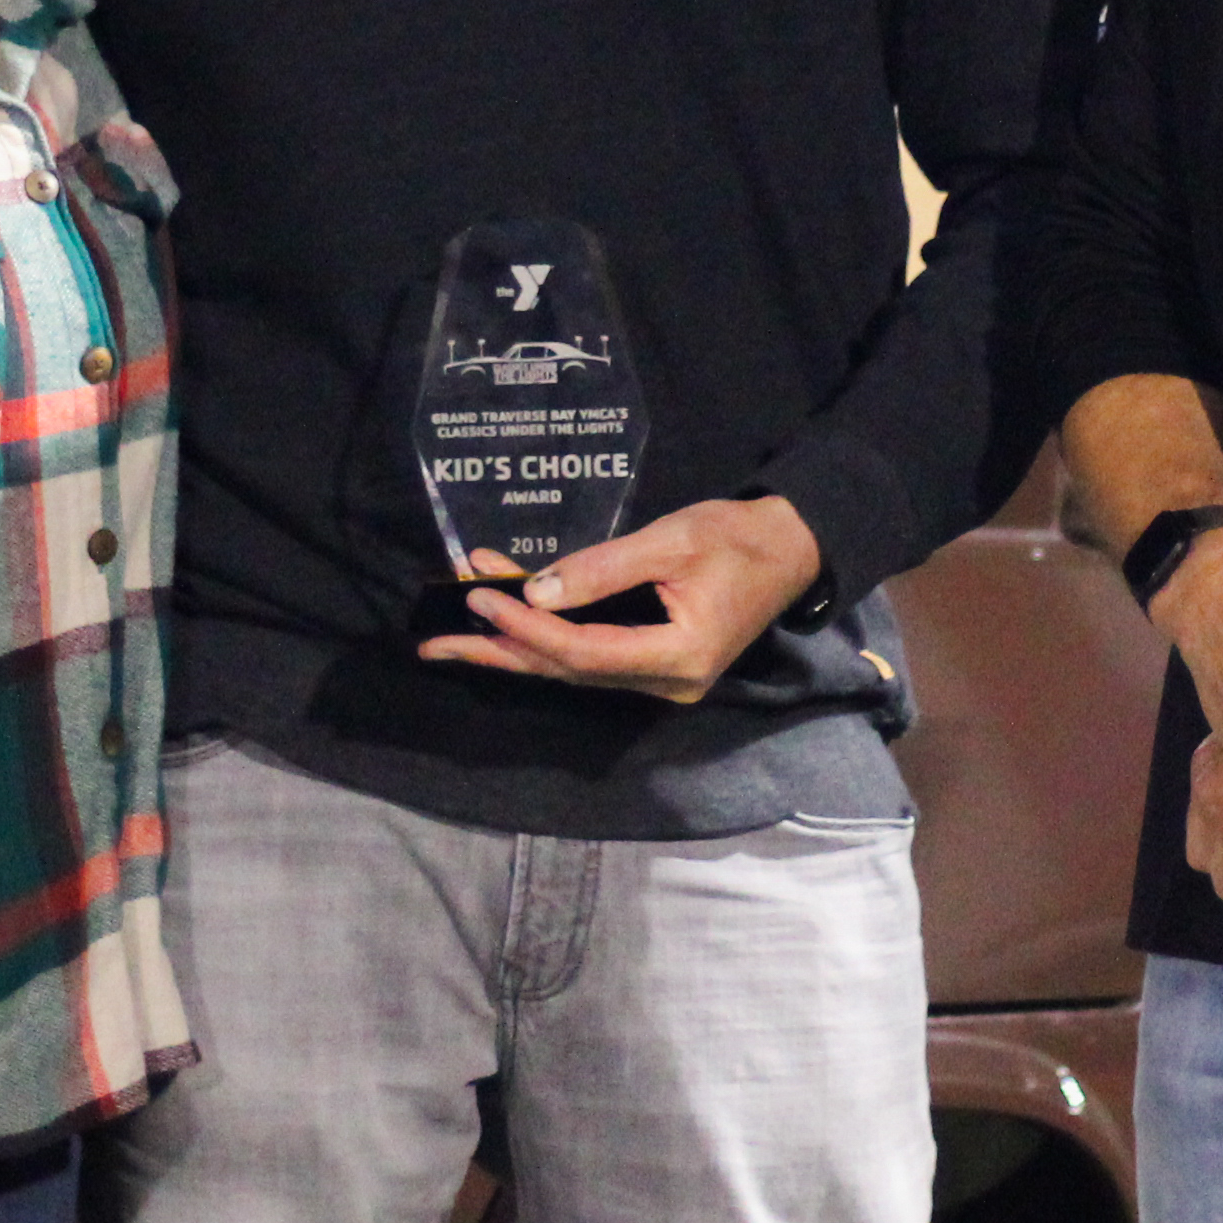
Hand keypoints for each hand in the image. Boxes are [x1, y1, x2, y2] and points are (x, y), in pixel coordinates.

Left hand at [423, 494, 827, 705]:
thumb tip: (534, 591)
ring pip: (570, 667)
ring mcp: (657, 680)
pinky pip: (586, 655)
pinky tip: (507, 609)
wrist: (789, 549)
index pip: (582, 651)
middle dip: (498, 652)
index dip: (527, 629)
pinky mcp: (650, 664)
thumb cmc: (737, 539)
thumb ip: (602, 569)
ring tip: (454, 627)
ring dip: (514, 642)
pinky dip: (544, 634)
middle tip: (433, 645)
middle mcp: (663, 683)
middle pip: (565, 672)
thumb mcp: (671, 541)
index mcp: (677, 658)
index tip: (482, 598)